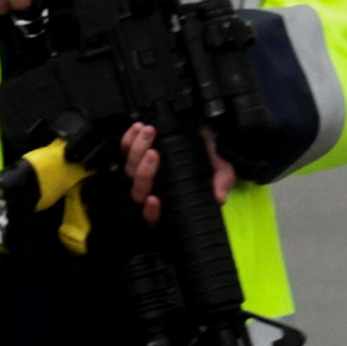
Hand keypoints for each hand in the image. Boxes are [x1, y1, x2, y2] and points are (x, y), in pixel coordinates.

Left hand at [117, 120, 244, 222]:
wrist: (206, 134)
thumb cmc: (211, 158)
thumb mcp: (222, 171)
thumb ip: (221, 183)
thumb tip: (219, 197)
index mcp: (171, 201)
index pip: (153, 216)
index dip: (150, 212)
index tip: (154, 200)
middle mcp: (153, 189)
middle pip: (137, 190)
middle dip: (144, 172)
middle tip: (154, 153)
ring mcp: (141, 172)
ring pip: (129, 169)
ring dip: (136, 150)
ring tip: (149, 133)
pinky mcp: (134, 153)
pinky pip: (124, 149)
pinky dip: (129, 138)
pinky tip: (138, 128)